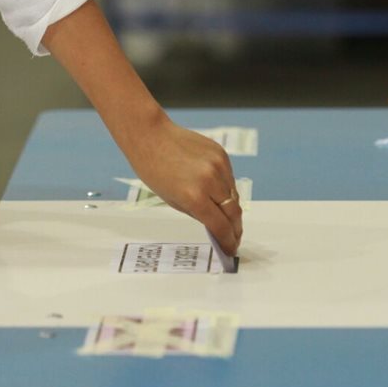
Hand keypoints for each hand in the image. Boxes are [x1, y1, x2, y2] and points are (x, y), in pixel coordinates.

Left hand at [123, 118, 242, 254]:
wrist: (151, 137)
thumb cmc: (154, 170)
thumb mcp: (173, 200)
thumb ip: (198, 213)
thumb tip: (217, 224)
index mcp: (194, 196)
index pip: (220, 226)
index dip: (228, 241)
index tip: (231, 249)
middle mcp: (210, 181)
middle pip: (234, 212)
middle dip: (236, 228)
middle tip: (234, 237)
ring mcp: (218, 165)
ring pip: (234, 195)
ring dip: (232, 209)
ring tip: (226, 217)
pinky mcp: (221, 154)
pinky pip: (229, 178)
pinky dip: (226, 189)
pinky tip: (217, 193)